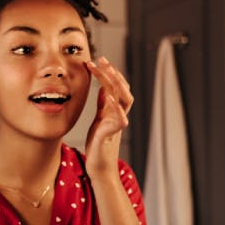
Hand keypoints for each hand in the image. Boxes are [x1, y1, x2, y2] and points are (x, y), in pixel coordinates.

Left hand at [83, 56, 133, 178]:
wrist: (99, 165)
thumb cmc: (98, 143)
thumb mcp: (99, 119)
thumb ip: (103, 105)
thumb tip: (103, 89)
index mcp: (114, 109)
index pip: (116, 86)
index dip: (109, 72)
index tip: (99, 60)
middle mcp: (119, 114)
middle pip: (123, 88)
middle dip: (113, 72)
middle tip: (101, 59)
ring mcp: (118, 123)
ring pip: (125, 99)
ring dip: (116, 84)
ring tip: (106, 71)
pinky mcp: (113, 134)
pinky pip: (120, 119)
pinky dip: (116, 107)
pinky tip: (108, 97)